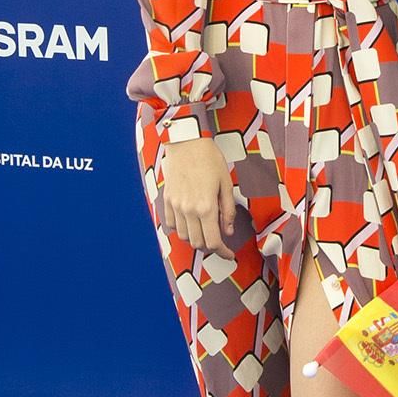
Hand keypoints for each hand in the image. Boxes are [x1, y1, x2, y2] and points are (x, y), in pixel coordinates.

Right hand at [160, 138, 235, 254]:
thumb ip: (227, 210)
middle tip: (220, 243)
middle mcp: (189, 210)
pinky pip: (171, 225)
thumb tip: (227, 231)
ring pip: (184, 237)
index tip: (230, 254)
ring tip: (206, 232)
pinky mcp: (167, 200)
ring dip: (195, 239)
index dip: (223, 252)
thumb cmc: (210, 160)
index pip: (213, 242)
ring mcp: (176, 206)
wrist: (186, 142)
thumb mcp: (226, 184)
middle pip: (197, 243)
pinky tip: (191, 223)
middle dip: (211, 248)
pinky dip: (181, 229)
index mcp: (206, 207)